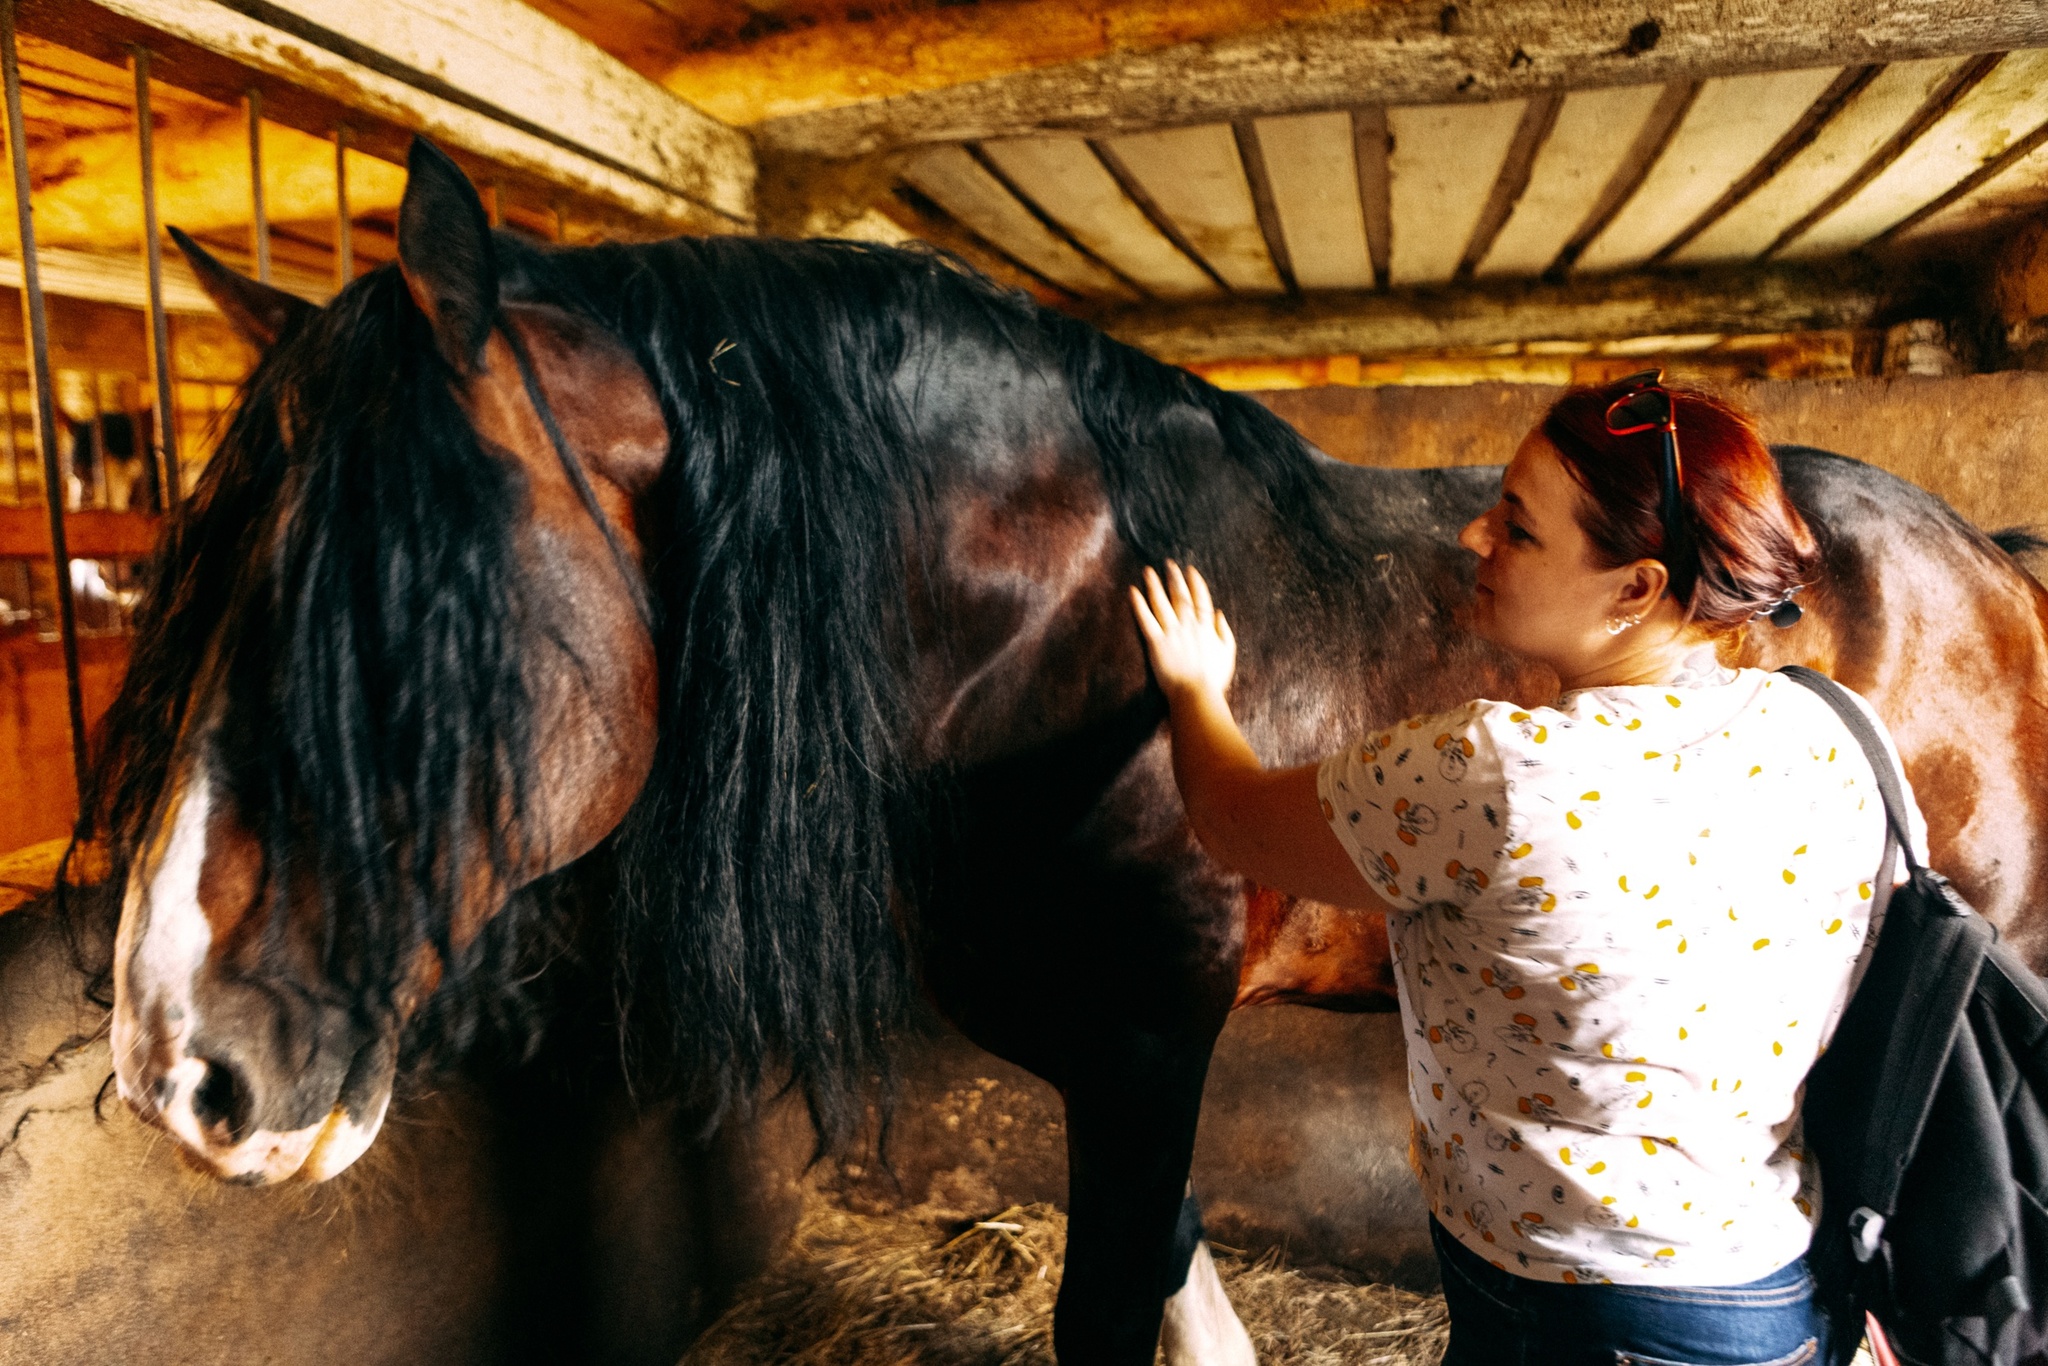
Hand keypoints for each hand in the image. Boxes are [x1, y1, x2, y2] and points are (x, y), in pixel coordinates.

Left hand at [1130, 560, 1235, 703]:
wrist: (1197, 694)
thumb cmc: (1214, 679)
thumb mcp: (1228, 653)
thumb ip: (1224, 631)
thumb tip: (1218, 613)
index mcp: (1206, 627)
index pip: (1201, 598)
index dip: (1195, 582)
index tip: (1190, 570)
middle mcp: (1189, 625)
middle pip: (1180, 595)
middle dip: (1174, 577)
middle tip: (1168, 564)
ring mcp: (1172, 633)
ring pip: (1161, 602)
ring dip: (1154, 585)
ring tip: (1148, 571)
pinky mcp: (1156, 643)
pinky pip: (1146, 619)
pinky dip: (1139, 604)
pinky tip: (1132, 591)